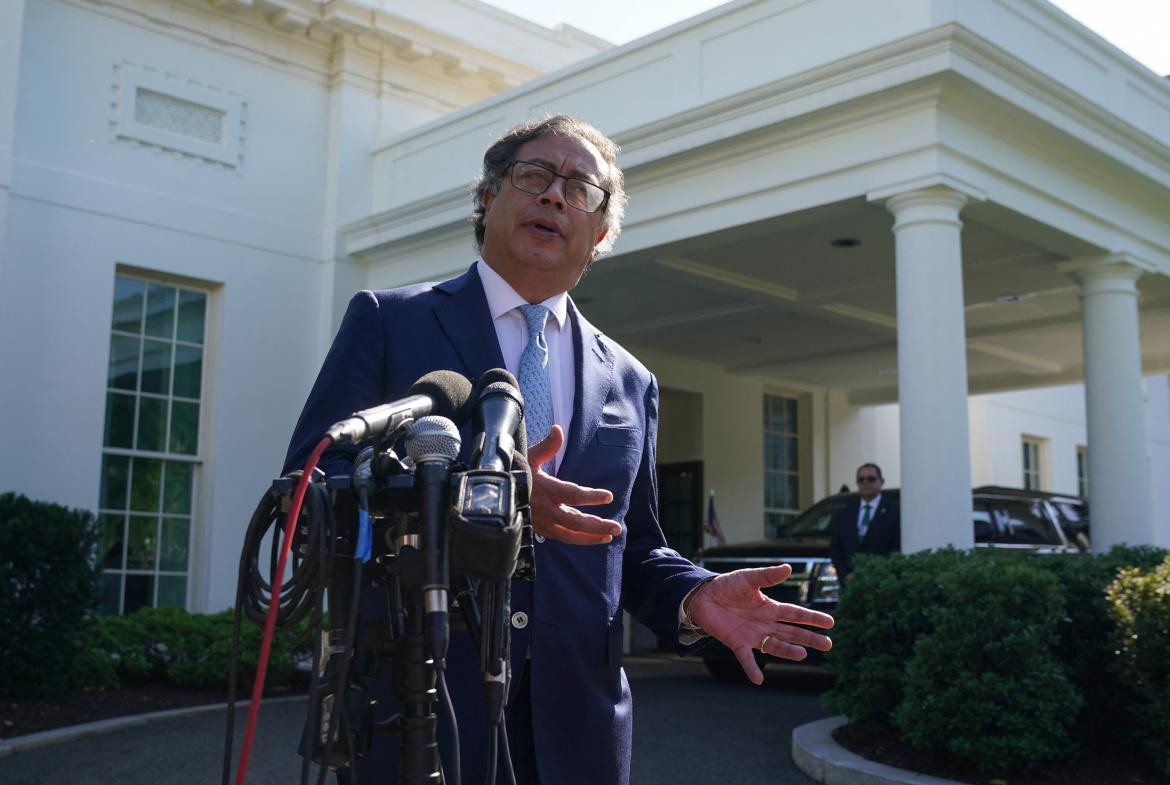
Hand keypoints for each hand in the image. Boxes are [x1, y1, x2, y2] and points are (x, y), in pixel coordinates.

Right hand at [527, 425, 622, 544]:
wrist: (494, 494)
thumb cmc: (515, 472)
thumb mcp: (529, 457)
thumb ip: (547, 446)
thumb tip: (557, 429)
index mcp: (546, 489)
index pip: (573, 494)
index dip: (591, 497)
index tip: (608, 496)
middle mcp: (546, 510)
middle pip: (575, 522)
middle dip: (598, 525)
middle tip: (617, 527)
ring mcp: (543, 523)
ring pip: (569, 535)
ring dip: (590, 537)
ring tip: (609, 536)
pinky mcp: (540, 530)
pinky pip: (561, 538)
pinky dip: (576, 539)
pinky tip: (589, 538)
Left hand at [688, 565, 833, 685]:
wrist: (702, 596)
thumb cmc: (727, 586)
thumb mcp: (748, 578)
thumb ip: (767, 576)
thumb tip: (788, 568)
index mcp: (769, 608)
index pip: (795, 614)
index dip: (812, 618)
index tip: (830, 623)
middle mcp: (765, 623)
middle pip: (791, 632)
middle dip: (809, 638)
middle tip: (828, 644)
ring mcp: (752, 635)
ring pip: (775, 645)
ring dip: (788, 650)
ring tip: (803, 655)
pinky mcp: (736, 642)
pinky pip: (746, 658)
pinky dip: (752, 668)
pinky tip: (759, 679)